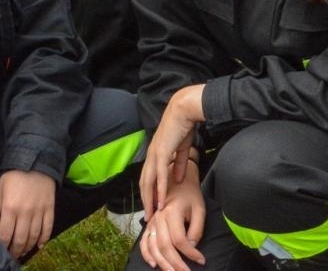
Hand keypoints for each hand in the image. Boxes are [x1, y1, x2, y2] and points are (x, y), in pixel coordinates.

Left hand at [0, 169, 55, 259]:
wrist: (36, 161)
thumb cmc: (14, 176)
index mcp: (10, 208)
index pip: (5, 235)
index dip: (3, 246)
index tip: (1, 251)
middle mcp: (25, 212)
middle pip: (20, 239)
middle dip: (15, 251)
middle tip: (13, 255)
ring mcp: (39, 211)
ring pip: (34, 236)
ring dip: (28, 247)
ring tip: (23, 251)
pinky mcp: (50, 208)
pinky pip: (48, 228)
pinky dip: (44, 239)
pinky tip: (39, 245)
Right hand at [138, 161, 205, 270]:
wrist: (177, 180)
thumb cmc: (190, 194)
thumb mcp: (199, 209)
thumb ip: (196, 229)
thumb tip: (191, 247)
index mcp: (172, 211)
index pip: (179, 239)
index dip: (190, 253)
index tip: (201, 260)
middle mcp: (158, 217)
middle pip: (164, 246)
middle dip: (175, 264)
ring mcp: (152, 221)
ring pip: (153, 247)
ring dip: (162, 263)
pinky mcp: (149, 224)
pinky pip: (144, 242)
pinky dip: (147, 255)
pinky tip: (154, 264)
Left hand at [141, 85, 204, 216]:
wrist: (183, 111)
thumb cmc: (183, 127)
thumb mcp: (181, 149)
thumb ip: (178, 164)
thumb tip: (177, 179)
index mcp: (155, 153)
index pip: (148, 177)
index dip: (148, 192)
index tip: (151, 205)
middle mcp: (151, 155)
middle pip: (144, 182)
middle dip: (145, 200)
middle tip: (149, 216)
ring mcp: (155, 154)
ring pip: (149, 182)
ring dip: (150, 199)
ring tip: (152, 213)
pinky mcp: (162, 153)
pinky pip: (159, 175)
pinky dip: (159, 189)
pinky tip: (160, 200)